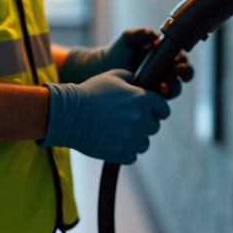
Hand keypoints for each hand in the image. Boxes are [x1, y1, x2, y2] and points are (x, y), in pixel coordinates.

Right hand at [38, 70, 170, 164]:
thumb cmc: (89, 92)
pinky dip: (125, 152)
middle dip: (144, 124)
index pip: (164, 110)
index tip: (148, 112)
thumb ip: (131, 78)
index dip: (156, 110)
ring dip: (135, 140)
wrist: (68, 114)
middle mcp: (141, 119)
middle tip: (127, 121)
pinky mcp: (120, 153)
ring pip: (144, 144)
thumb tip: (139, 82)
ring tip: (119, 133)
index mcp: (143, 99)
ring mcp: (131, 138)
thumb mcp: (112, 76)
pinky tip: (114, 143)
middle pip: (154, 127)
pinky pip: (132, 156)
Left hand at [59, 29, 194, 98]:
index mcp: (165, 56)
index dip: (184, 61)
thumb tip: (153, 35)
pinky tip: (154, 92)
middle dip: (184, 74)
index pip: (181, 59)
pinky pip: (161, 100)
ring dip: (173, 87)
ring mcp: (159, 85)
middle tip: (176, 71)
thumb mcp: (127, 39)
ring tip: (163, 85)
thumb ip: (139, 34)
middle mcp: (165, 71)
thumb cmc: (118, 51)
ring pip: (175, 89)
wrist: (102, 67)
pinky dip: (161, 97)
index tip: (178, 61)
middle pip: (184, 75)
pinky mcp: (151, 97)